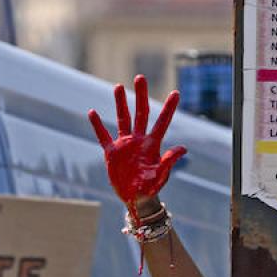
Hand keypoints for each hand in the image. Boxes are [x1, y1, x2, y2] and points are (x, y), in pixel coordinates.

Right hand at [88, 75, 186, 222]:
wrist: (136, 198)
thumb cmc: (150, 188)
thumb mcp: (160, 175)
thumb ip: (169, 161)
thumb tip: (183, 148)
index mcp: (152, 145)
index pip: (162, 122)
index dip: (169, 108)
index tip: (176, 93)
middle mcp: (139, 140)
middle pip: (140, 113)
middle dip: (141, 95)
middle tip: (140, 77)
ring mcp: (125, 145)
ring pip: (123, 119)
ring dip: (121, 103)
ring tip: (118, 86)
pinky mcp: (112, 152)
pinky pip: (103, 136)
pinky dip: (98, 126)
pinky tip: (92, 113)